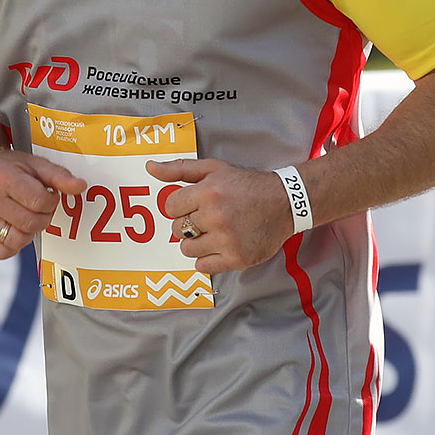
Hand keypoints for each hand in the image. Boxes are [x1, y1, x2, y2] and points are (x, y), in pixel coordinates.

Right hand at [0, 148, 85, 259]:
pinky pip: (2, 252)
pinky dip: (13, 244)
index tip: (48, 196)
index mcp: (1, 175)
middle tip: (38, 208)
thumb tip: (80, 187)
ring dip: (28, 232)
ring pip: (16, 240)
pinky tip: (11, 227)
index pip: (39, 201)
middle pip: (30, 223)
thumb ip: (59, 176)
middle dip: (42, 218)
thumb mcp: (32, 163)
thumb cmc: (5, 167)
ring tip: (24, 217)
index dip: (51, 202)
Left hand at [146, 158, 293, 274]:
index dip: (180, 206)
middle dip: (187, 223)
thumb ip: (179, 169)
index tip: (194, 204)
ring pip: (187, 249)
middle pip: (177, 229)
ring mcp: (227, 239)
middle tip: (206, 217)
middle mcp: (216, 216)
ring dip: (195, 242)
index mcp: (208, 192)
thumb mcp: (214, 168)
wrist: (284, 202)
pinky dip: (207, 258)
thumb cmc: (247, 184)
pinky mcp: (237, 258)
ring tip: (212, 232)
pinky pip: (203, 266)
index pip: (170, 207)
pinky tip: (218, 246)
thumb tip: (150, 168)